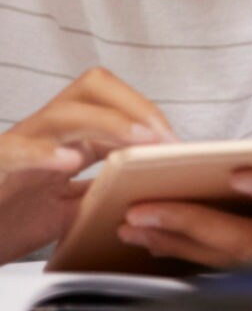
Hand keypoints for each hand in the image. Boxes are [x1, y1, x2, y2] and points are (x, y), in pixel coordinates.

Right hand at [0, 69, 174, 260]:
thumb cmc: (11, 222)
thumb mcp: (73, 210)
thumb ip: (105, 194)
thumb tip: (152, 190)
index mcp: (69, 137)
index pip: (114, 101)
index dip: (149, 115)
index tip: (177, 145)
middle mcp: (47, 133)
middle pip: (92, 88)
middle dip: (135, 106)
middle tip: (162, 139)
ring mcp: (20, 146)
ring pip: (62, 112)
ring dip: (107, 123)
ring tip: (138, 140)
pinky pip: (16, 150)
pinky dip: (43, 152)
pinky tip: (68, 161)